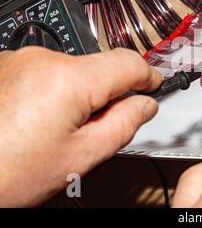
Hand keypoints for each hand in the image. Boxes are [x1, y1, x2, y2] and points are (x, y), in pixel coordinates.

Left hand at [0, 47, 162, 206]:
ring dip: (82, 92)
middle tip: (106, 124)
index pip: (127, 63)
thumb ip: (123, 125)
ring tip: (64, 130)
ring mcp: (17, 60)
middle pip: (99, 66)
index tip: (154, 83)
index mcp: (67, 79)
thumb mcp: (80, 157)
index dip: (148, 75)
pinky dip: (56, 90)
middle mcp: (41, 59)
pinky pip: (46, 72)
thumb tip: (144, 105)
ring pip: (73, 69)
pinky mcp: (3, 68)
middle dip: (111, 91)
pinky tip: (43, 120)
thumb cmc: (6, 174)